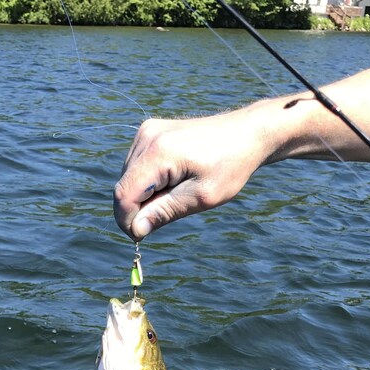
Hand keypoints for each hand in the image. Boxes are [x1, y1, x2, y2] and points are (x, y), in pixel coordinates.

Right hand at [113, 107, 274, 239]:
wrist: (245, 134)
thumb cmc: (229, 166)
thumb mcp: (201, 197)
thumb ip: (165, 212)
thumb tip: (135, 230)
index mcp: (160, 152)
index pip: (124, 194)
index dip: (127, 220)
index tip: (141, 237)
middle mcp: (147, 137)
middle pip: (124, 186)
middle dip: (137, 209)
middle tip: (168, 215)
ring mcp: (146, 132)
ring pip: (127, 178)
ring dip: (142, 196)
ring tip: (176, 194)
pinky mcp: (149, 132)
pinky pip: (136, 167)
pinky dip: (147, 183)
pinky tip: (172, 182)